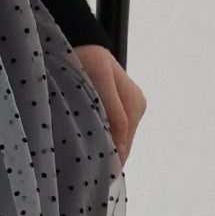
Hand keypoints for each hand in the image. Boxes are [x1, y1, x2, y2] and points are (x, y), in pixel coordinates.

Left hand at [70, 43, 146, 165]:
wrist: (78, 38)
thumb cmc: (87, 56)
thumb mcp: (100, 81)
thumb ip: (113, 115)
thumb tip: (120, 151)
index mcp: (135, 104)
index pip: (125, 143)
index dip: (113, 161)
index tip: (98, 177)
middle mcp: (135, 107)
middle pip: (122, 143)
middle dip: (107, 154)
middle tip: (86, 169)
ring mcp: (127, 107)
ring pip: (116, 137)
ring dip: (102, 145)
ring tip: (83, 155)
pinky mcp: (118, 106)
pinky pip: (110, 128)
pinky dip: (100, 135)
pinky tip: (87, 139)